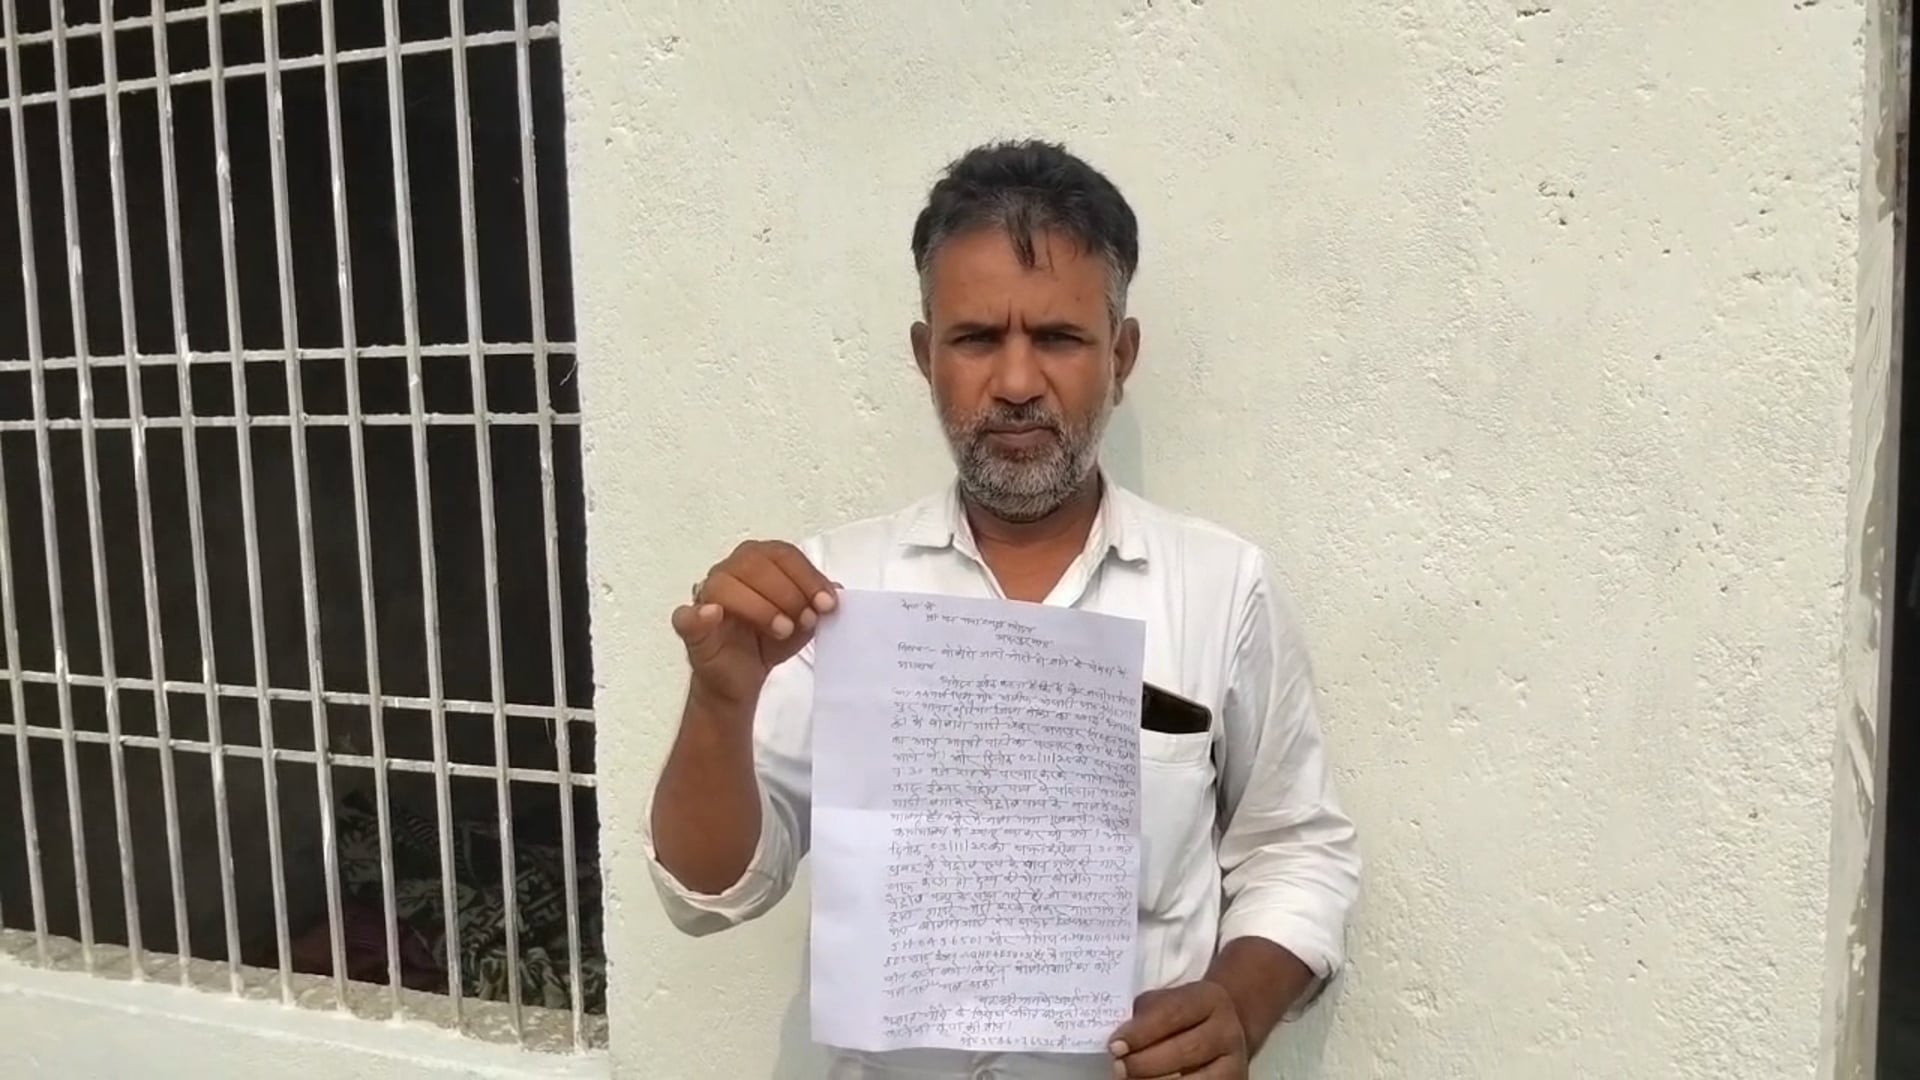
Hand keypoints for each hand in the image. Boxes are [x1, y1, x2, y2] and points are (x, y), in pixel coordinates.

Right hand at [672, 540, 836, 707]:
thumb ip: (818, 602)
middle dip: (788, 591)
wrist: (743, 679)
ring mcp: (706, 598)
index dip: (808, 576)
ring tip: (783, 629)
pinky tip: (713, 615)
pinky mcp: (690, 628)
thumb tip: (835, 589)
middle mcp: (729, 572)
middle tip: (806, 620)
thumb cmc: (769, 641)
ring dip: (759, 606)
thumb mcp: (804, 621)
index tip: (827, 603)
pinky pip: (685, 616)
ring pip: (725, 584)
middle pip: (755, 563)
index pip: (782, 554)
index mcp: (757, 563)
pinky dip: (697, 615)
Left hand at [1108, 981, 1248, 1078]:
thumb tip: (1118, 1038)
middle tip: (1119, 1067)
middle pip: (1184, 1050)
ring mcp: (1233, 1062)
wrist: (1220, 1033)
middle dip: (1145, 1063)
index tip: (1115, 1045)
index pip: (1172, 1013)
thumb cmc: (1182, 1018)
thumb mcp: (1166, 1002)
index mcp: (1209, 999)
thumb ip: (1144, 1014)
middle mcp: (1227, 1029)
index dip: (1141, 1032)